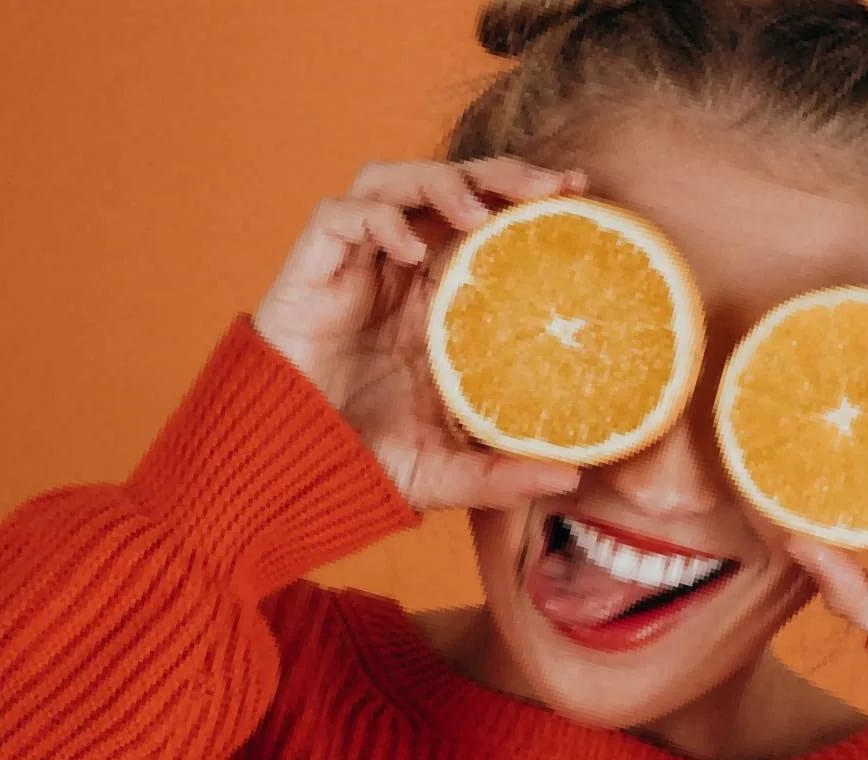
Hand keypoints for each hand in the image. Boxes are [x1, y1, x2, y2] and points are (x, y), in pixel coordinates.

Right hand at [252, 157, 587, 511]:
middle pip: (450, 185)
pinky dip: (377, 219)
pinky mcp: (311, 271)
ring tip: (478, 211)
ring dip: (439, 181)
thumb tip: (573, 479)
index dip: (527, 196)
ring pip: (394, 181)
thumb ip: (503, 475)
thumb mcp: (447, 471)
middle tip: (551, 185)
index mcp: (439, 297)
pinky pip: (338, 217)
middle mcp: (399, 269)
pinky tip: (411, 250)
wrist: (287, 472)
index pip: (487, 220)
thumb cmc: (363, 461)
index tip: (580, 190)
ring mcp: (355, 265)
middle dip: (499, 173)